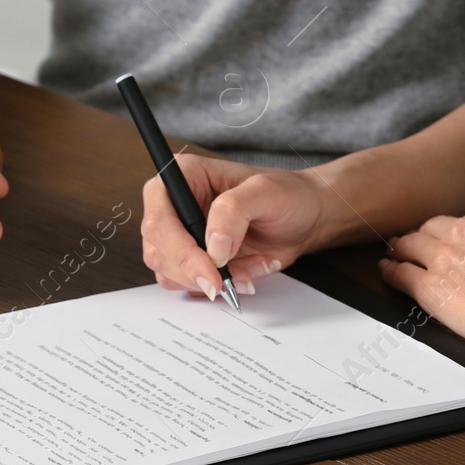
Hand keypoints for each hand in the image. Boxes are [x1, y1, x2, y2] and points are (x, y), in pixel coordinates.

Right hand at [141, 155, 324, 297]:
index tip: (211, 272)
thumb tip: (213, 247)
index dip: (179, 250)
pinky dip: (222, 287)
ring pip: (171, 273)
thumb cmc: (287, 195)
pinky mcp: (191, 260)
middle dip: (196, 272)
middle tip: (232, 282)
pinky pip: (191, 285)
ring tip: (252, 266)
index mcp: (183, 176)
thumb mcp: (267, 191)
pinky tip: (248, 272)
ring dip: (214, 280)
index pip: (160, 218)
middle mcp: (174, 206)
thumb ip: (235, 211)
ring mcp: (180, 235)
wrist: (305, 218)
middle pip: (158, 251)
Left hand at [378, 199, 464, 359]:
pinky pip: (400, 273)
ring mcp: (445, 256)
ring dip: (401, 250)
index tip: (451, 239)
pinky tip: (386, 271)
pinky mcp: (431, 287)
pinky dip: (390, 271)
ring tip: (393, 254)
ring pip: (409, 246)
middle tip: (415, 246)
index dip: (453, 231)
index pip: (463, 217)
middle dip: (424, 238)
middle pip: (431, 228)